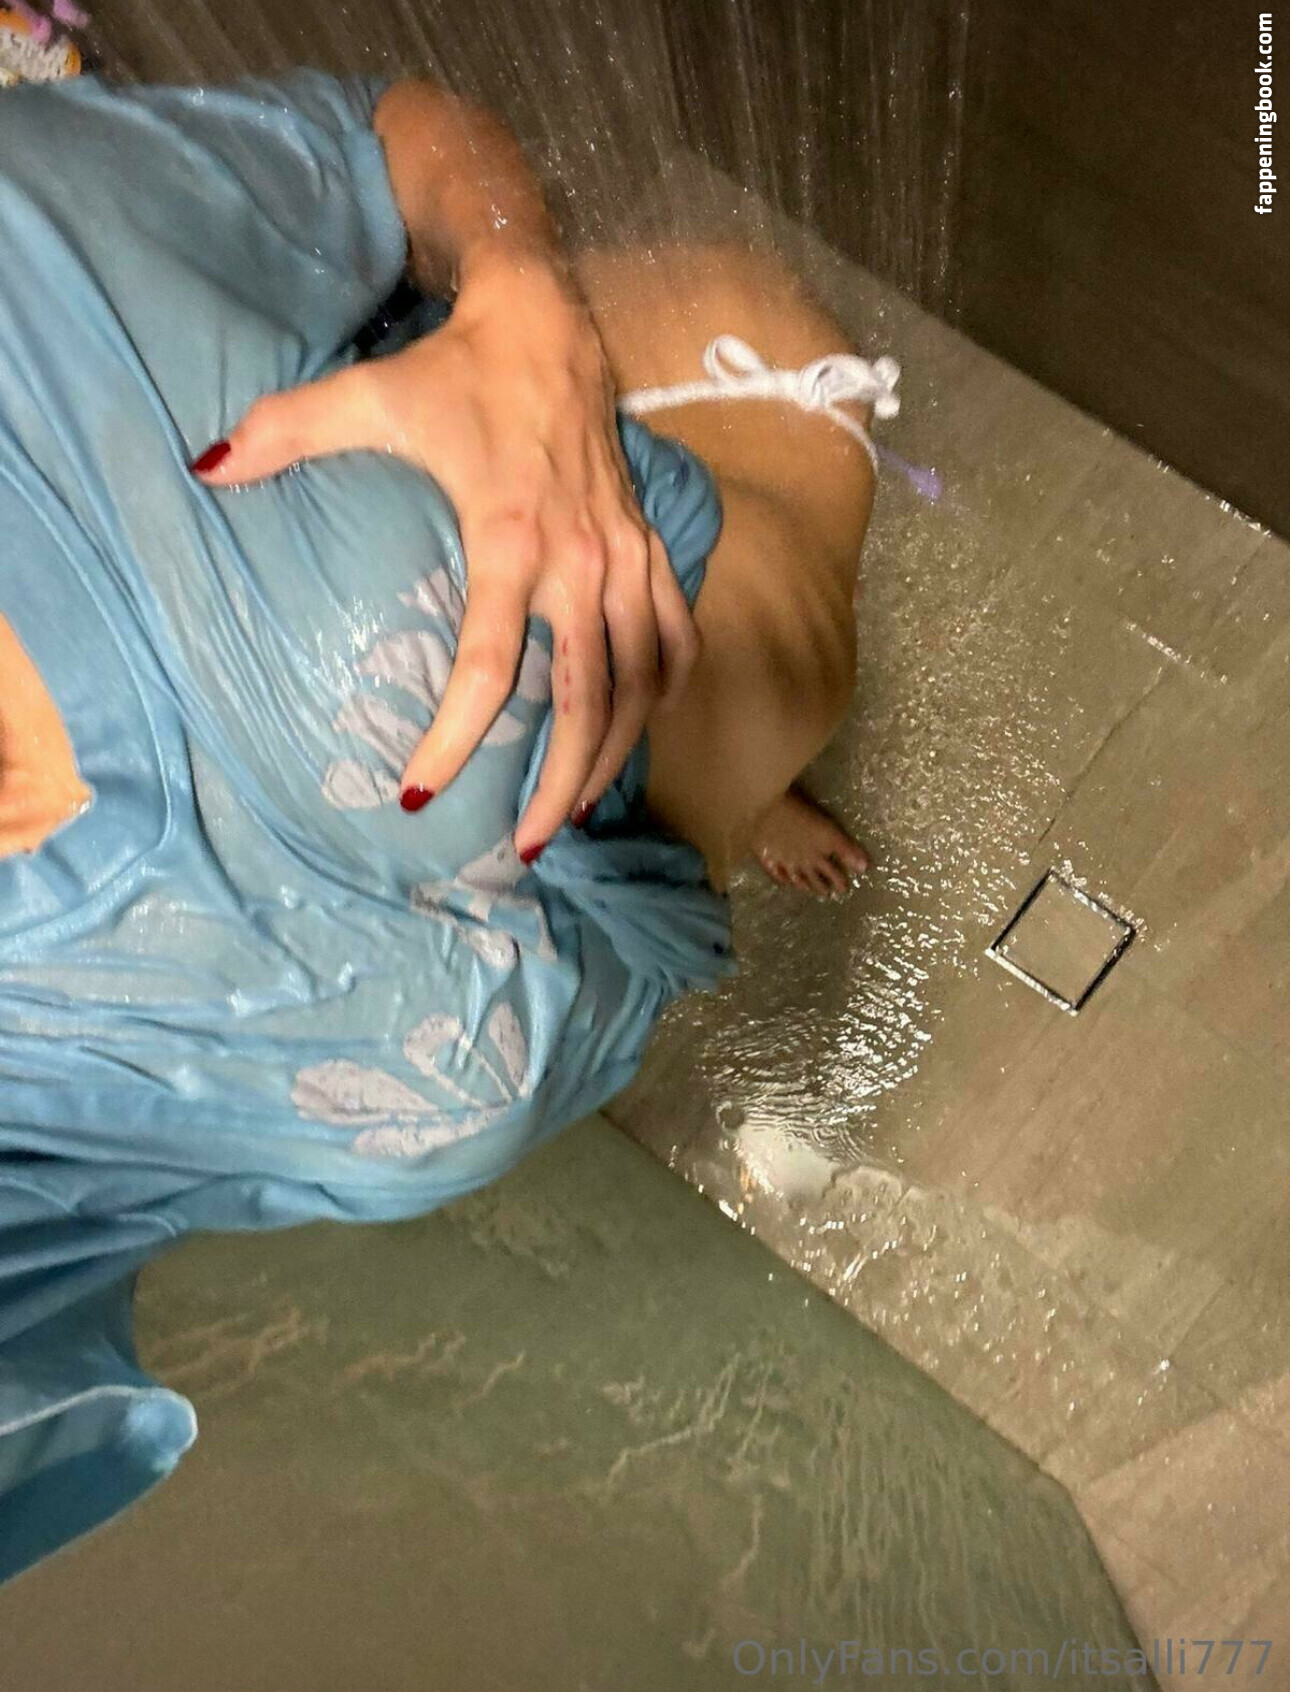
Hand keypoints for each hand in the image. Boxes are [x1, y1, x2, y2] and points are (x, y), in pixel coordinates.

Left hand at [192, 258, 700, 860]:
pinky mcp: (653, 548)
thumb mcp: (367, 393)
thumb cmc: (456, 370)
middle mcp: (583, 559)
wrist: (547, 320)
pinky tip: (636, 729)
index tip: (418, 795)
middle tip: (524, 843)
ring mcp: (627, 558)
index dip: (454, 739)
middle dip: (560, 781)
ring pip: (643, 683)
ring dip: (615, 755)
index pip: (491, 661)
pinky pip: (678, 639)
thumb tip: (208, 470)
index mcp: (514, 534)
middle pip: (590, 698)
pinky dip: (664, 693)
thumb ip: (286, 432)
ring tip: (575, 810)